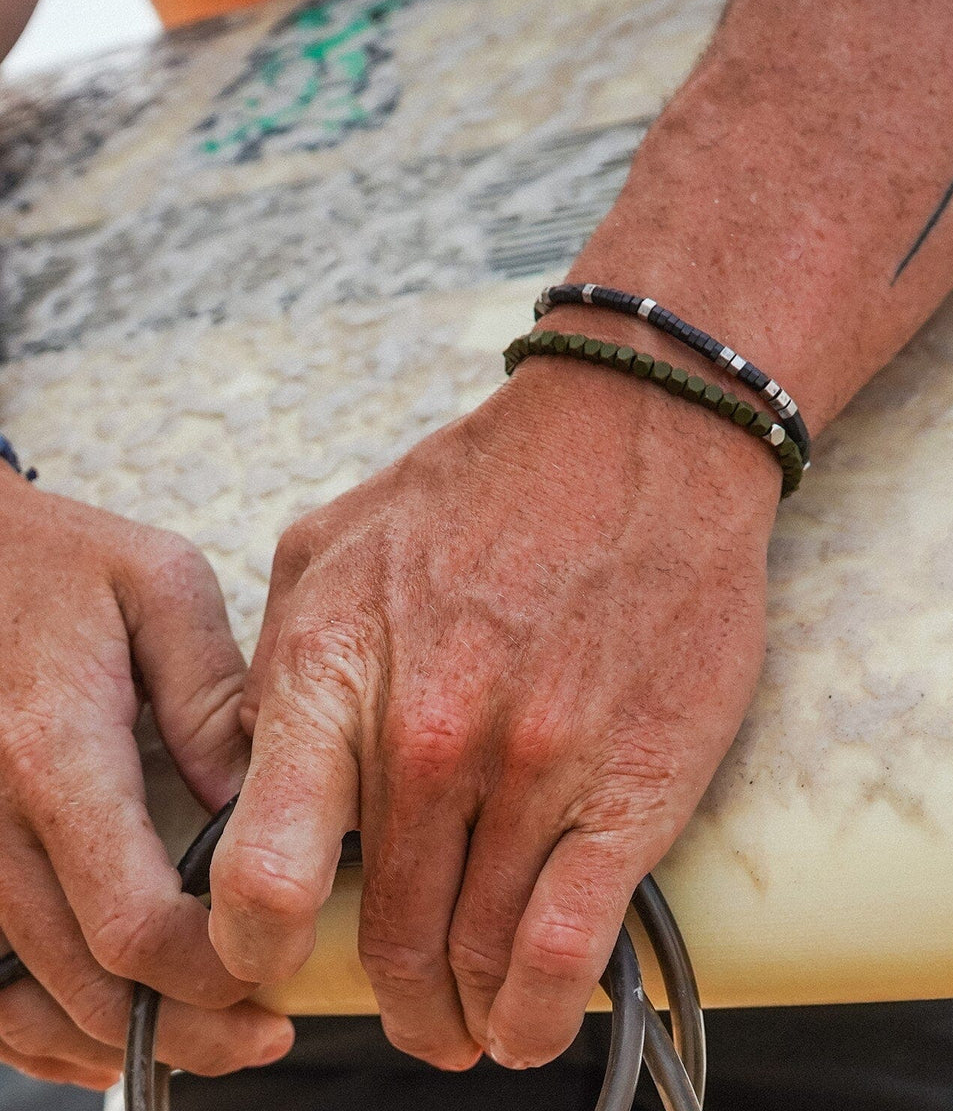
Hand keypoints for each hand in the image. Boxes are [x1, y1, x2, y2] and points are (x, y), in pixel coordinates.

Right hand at [0, 472, 293, 1088]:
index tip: (278, 964)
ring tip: (214, 1039)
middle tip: (269, 1028)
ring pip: (26, 1001)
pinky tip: (107, 1036)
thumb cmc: (54, 560)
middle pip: (85, 981)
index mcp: (51, 754)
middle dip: (186, 1022)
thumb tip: (255, 794)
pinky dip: (40, 1029)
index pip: (130, 919)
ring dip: (119, 1039)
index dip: (209, 969)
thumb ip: (208, 693)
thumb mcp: (154, 586)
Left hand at [209, 348, 778, 1070]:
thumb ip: (280, 661)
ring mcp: (535, 768)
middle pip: (386, 936)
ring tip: (464, 1022)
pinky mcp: (631, 787)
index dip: (254, 953)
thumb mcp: (335, 546)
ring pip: (475, 958)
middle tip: (402, 1007)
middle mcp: (431, 734)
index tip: (274, 967)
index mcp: (340, 670)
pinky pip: (566, 950)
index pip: (263, 872)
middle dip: (387, 999)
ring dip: (461, 1017)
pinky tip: (526, 1026)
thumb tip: (259, 761)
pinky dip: (537, 1015)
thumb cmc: (489, 489)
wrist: (637, 440)